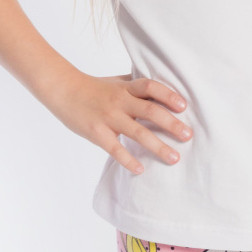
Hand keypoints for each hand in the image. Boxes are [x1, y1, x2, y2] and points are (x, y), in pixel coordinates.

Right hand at [46, 71, 192, 174]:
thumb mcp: (117, 82)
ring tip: (174, 157)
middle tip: (188, 135)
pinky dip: (128, 160)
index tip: (184, 106)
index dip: (168, 95)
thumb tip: (164, 91)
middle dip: (171, 124)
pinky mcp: (97, 133)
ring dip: (158, 146)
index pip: (150, 87)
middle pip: (150, 111)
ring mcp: (108, 117)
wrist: (63, 90)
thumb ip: (137, 86)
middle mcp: (120, 101)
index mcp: (126, 88)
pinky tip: (141, 169)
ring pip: (138, 132)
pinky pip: (115, 149)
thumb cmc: (94, 88)